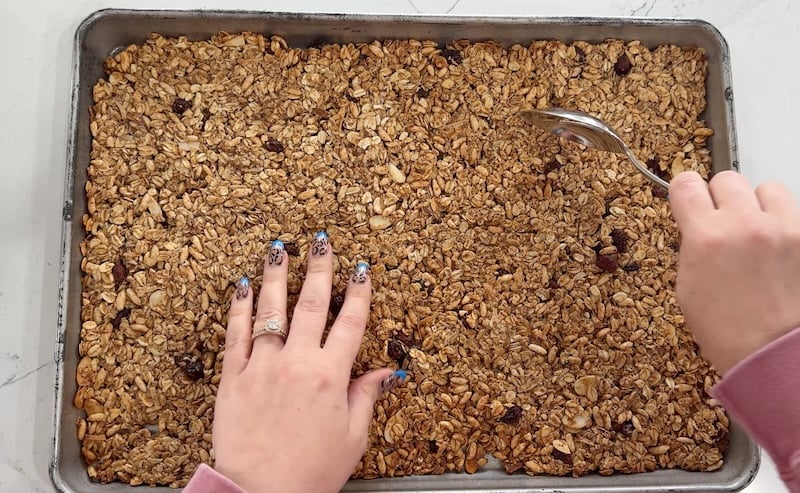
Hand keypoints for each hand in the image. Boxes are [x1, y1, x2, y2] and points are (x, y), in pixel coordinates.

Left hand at [211, 233, 403, 492]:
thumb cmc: (311, 472)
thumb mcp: (352, 438)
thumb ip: (365, 397)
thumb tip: (384, 373)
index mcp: (330, 376)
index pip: (350, 323)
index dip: (359, 293)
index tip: (363, 269)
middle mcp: (297, 363)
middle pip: (311, 305)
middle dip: (319, 269)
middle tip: (321, 242)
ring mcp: (263, 367)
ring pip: (271, 311)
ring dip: (277, 276)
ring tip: (279, 248)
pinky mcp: (233, 377)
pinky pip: (236, 335)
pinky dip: (240, 308)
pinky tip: (243, 286)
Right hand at [669, 171, 799, 374]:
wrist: (773, 354)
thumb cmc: (727, 330)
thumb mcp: (687, 286)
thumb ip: (693, 244)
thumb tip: (699, 222)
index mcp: (705, 236)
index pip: (686, 184)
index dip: (685, 191)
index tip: (689, 199)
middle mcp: (744, 224)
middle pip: (727, 179)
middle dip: (722, 199)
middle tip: (724, 223)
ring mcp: (784, 228)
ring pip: (767, 188)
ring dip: (759, 206)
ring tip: (759, 234)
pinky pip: (795, 213)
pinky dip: (785, 225)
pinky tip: (780, 251)